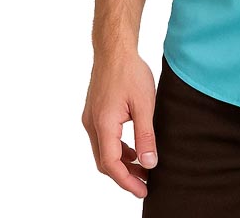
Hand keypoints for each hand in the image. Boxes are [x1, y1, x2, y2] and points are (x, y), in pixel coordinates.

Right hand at [81, 50, 158, 198]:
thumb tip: (149, 163)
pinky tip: (133, 149)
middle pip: (105, 162)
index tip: (142, 190)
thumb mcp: (145, 104)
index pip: (111, 164)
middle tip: (145, 184)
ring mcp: (91, 118)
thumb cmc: (130, 71)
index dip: (127, 181)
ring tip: (143, 168)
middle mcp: (92, 124)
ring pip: (103, 151)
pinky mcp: (94, 112)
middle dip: (124, 175)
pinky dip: (117, 149)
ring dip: (121, 163)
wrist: (114, 49)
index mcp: (103, 124)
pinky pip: (103, 139)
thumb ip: (146, 136)